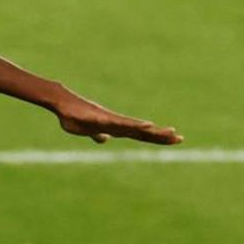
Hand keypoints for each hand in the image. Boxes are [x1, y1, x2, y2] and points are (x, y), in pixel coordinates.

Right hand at [53, 91, 181, 144]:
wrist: (62, 103)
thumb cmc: (73, 116)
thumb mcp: (87, 130)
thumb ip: (98, 134)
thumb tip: (104, 139)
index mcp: (116, 127)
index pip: (141, 135)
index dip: (157, 138)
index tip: (174, 140)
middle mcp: (118, 122)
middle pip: (144, 131)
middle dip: (162, 136)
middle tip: (181, 139)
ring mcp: (112, 119)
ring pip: (137, 127)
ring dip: (153, 131)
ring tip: (169, 133)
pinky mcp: (104, 117)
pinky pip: (122, 123)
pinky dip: (136, 125)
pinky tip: (147, 125)